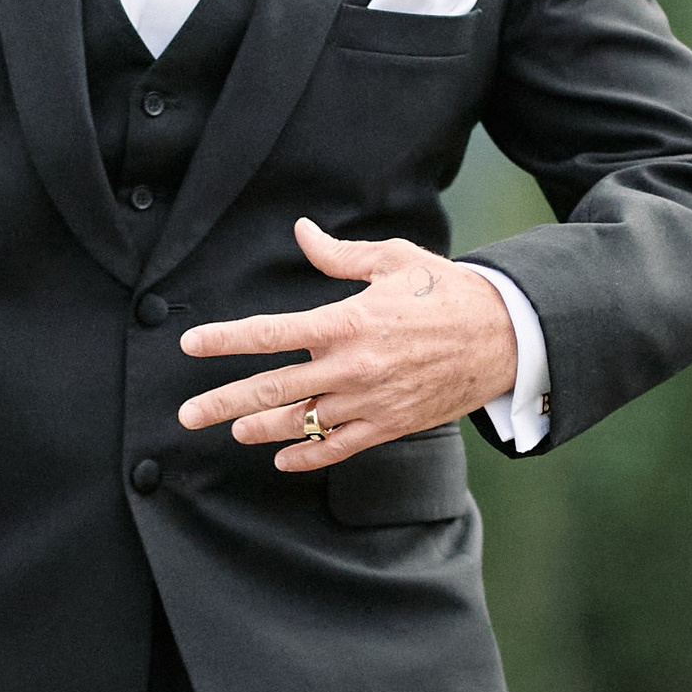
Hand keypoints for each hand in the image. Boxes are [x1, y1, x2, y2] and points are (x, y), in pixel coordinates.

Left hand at [177, 215, 516, 471]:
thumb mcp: (394, 261)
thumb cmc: (446, 292)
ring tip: (231, 430)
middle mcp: (352, 366)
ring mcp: (369, 401)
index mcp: (347, 321)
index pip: (270, 333)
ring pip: (300, 423)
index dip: (224, 340)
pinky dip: (307, 455)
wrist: (505, 337)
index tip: (189, 345)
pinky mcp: (389, 424)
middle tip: (186, 416)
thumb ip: (339, 255)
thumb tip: (302, 232)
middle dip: (222, 403)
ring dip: (259, 430)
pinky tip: (283, 459)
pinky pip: (338, 447)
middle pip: (272, 389)